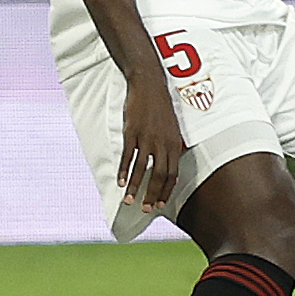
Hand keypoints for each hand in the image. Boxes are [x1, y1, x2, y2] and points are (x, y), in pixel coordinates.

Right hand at [117, 72, 187, 216]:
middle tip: (145, 209)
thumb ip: (173, 145)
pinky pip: (128, 156)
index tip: (161, 204)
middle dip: (152, 194)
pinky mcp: (132, 133)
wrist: (149, 86)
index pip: (173, 174)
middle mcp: (163, 143)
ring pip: (142, 169)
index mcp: (175, 143)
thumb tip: (174, 160)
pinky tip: (119, 183)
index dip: (167, 190)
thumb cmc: (161, 108)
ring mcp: (147, 138)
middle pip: (159, 175)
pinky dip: (123, 171)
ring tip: (129, 200)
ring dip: (135, 187)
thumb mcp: (173, 127)